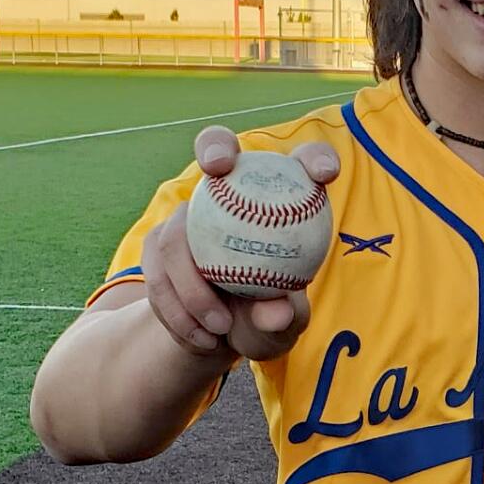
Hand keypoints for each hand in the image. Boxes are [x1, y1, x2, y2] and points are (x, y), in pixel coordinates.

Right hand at [141, 125, 339, 361]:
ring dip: (193, 286)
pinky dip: (178, 310)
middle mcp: (230, 194)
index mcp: (280, 202)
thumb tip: (275, 312)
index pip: (305, 163)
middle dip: (215, 145)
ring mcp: (189, 214)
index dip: (315, 159)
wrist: (219, 337)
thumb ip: (282, 318)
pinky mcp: (158, 240)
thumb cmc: (264, 320)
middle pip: (216, 145)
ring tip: (221, 327)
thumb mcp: (282, 326)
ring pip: (177, 232)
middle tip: (218, 166)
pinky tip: (201, 338)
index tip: (325, 174)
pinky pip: (158, 270)